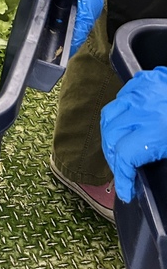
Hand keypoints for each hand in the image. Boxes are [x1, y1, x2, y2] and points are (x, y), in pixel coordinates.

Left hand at [20, 0, 110, 54]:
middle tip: (42, 50)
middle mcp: (91, 6)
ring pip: (73, 22)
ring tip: (41, 39)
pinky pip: (71, 13)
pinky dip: (60, 18)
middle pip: (77, 30)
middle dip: (62, 40)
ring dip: (61, 30)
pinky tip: (46, 19)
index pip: (80, 30)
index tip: (54, 55)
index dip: (68, 43)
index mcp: (90, 2)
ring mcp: (87, 3)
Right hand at [101, 67, 166, 201]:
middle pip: (110, 135)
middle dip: (112, 157)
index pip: (124, 155)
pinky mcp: (141, 80)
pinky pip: (121, 97)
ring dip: (109, 134)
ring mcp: (139, 91)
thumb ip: (158, 156)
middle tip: (121, 171)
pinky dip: (120, 112)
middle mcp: (142, 109)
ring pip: (109, 114)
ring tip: (117, 148)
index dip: (121, 176)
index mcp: (156, 129)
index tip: (124, 189)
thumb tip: (141, 172)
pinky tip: (126, 122)